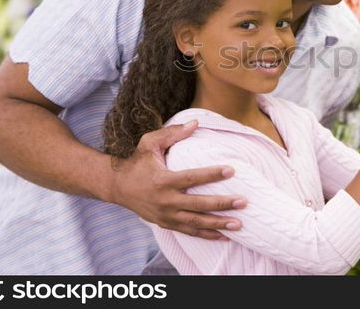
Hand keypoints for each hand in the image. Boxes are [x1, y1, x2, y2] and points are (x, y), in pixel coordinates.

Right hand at [107, 121, 246, 239]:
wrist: (117, 187)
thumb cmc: (137, 162)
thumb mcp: (149, 143)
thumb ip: (172, 133)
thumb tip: (196, 122)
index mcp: (163, 180)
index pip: (191, 178)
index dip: (211, 174)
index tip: (231, 170)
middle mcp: (165, 200)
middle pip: (198, 204)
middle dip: (222, 204)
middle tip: (243, 202)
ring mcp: (166, 215)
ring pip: (196, 223)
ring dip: (218, 225)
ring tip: (238, 224)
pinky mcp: (166, 224)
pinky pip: (189, 232)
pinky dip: (207, 235)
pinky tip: (224, 236)